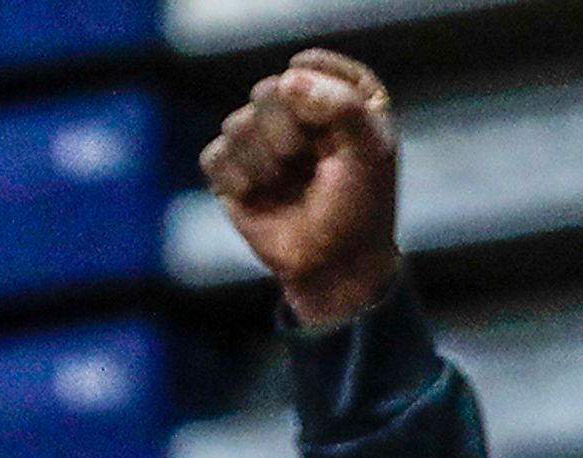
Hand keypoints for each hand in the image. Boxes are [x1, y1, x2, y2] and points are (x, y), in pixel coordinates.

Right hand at [200, 49, 403, 327]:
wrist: (332, 266)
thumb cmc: (359, 207)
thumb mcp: (368, 150)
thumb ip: (341, 104)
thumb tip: (286, 80)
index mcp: (339, 96)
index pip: (313, 67)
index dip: (317, 96)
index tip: (330, 130)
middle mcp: (297, 112)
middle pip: (267, 92)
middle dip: (285, 132)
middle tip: (306, 163)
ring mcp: (261, 141)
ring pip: (237, 124)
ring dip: (263, 161)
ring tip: (285, 185)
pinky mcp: (231, 171)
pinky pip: (214, 155)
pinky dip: (236, 178)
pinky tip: (256, 195)